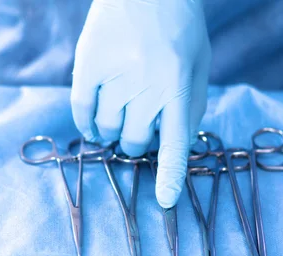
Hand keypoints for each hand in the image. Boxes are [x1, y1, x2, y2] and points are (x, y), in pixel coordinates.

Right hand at [71, 0, 210, 207]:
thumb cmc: (180, 28)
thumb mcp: (200, 65)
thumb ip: (191, 106)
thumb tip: (176, 146)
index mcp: (179, 86)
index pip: (175, 144)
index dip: (170, 175)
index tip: (165, 202)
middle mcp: (146, 86)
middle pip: (135, 143)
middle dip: (139, 143)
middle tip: (142, 127)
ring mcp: (113, 76)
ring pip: (108, 131)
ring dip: (115, 132)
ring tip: (122, 116)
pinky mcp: (87, 66)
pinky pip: (82, 112)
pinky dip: (88, 126)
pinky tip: (94, 127)